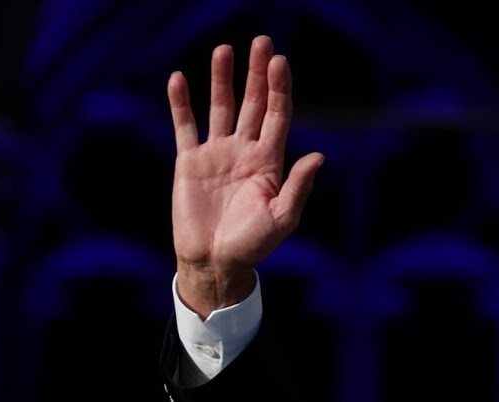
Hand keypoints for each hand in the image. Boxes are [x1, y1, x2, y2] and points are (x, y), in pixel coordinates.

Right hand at [167, 35, 322, 317]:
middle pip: (253, 104)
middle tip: (262, 42)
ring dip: (222, 79)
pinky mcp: (189, 162)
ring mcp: (217, 154)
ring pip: (220, 107)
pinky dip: (181, 103)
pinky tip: (180, 78)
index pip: (277, 116)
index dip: (279, 89)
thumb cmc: (253, 245)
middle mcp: (245, 152)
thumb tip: (319, 156)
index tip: (279, 62)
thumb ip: (298, 187)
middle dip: (257, 74)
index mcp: (270, 163)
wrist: (215, 262)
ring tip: (225, 50)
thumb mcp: (283, 219)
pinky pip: (185, 126)